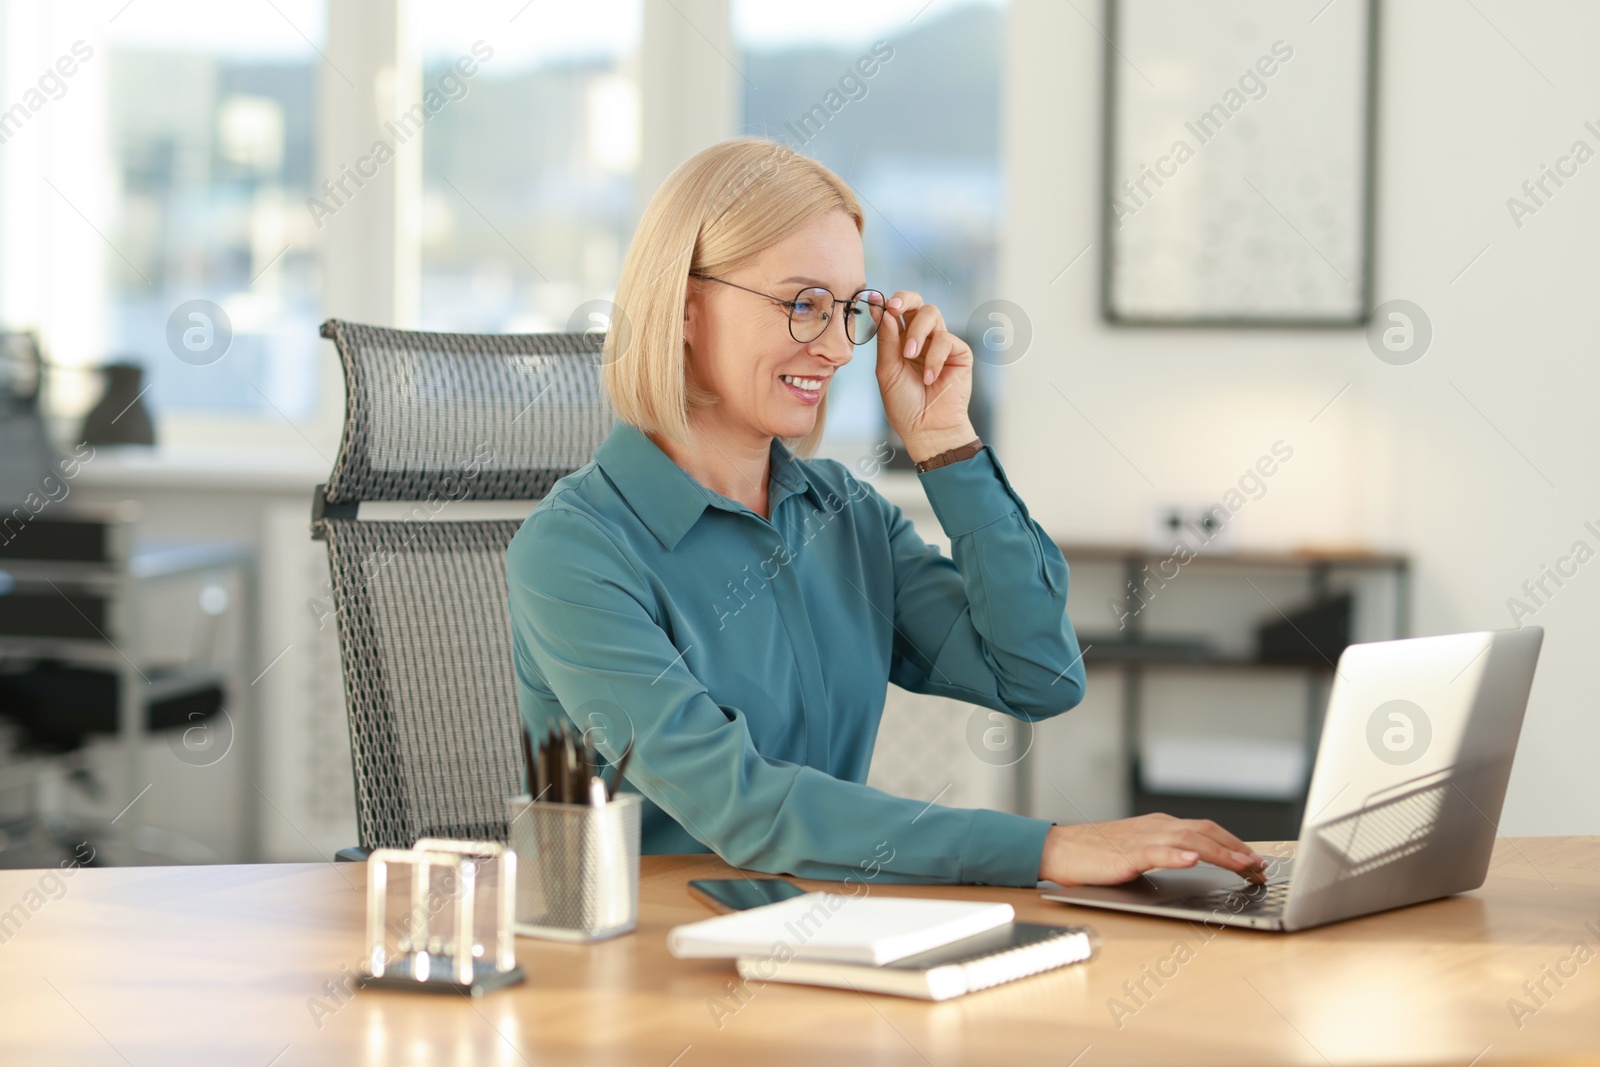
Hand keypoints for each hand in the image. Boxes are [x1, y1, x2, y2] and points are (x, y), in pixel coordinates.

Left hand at [873, 291, 976, 462]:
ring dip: (916, 332)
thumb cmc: (904, 404)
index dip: (888, 303)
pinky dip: (934, 357)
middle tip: (894, 308)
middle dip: (904, 300)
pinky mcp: (958, 352)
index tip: (876, 300)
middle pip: (917, 302)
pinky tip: (929, 378)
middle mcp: (922, 338)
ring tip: (909, 356)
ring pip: (931, 313)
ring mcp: (940, 343)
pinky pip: (945, 339)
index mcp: (901, 341)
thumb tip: (883, 309)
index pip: (896, 312)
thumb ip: (886, 340)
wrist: (926, 428)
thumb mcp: (887, 370)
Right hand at [1038, 814, 1267, 886]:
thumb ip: (1164, 853)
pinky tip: (1193, 860)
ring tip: (1242, 864)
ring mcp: (1143, 839)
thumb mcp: (1137, 850)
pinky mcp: (1127, 854)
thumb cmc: (1095, 854)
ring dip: (1220, 852)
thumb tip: (1194, 863)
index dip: (1235, 844)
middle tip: (1260, 868)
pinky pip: (1157, 852)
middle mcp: (1156, 828)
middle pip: (1206, 832)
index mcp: (1160, 826)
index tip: (1255, 861)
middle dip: (1237, 849)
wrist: (1060, 850)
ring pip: (1190, 840)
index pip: (1206, 831)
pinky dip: (1177, 855)